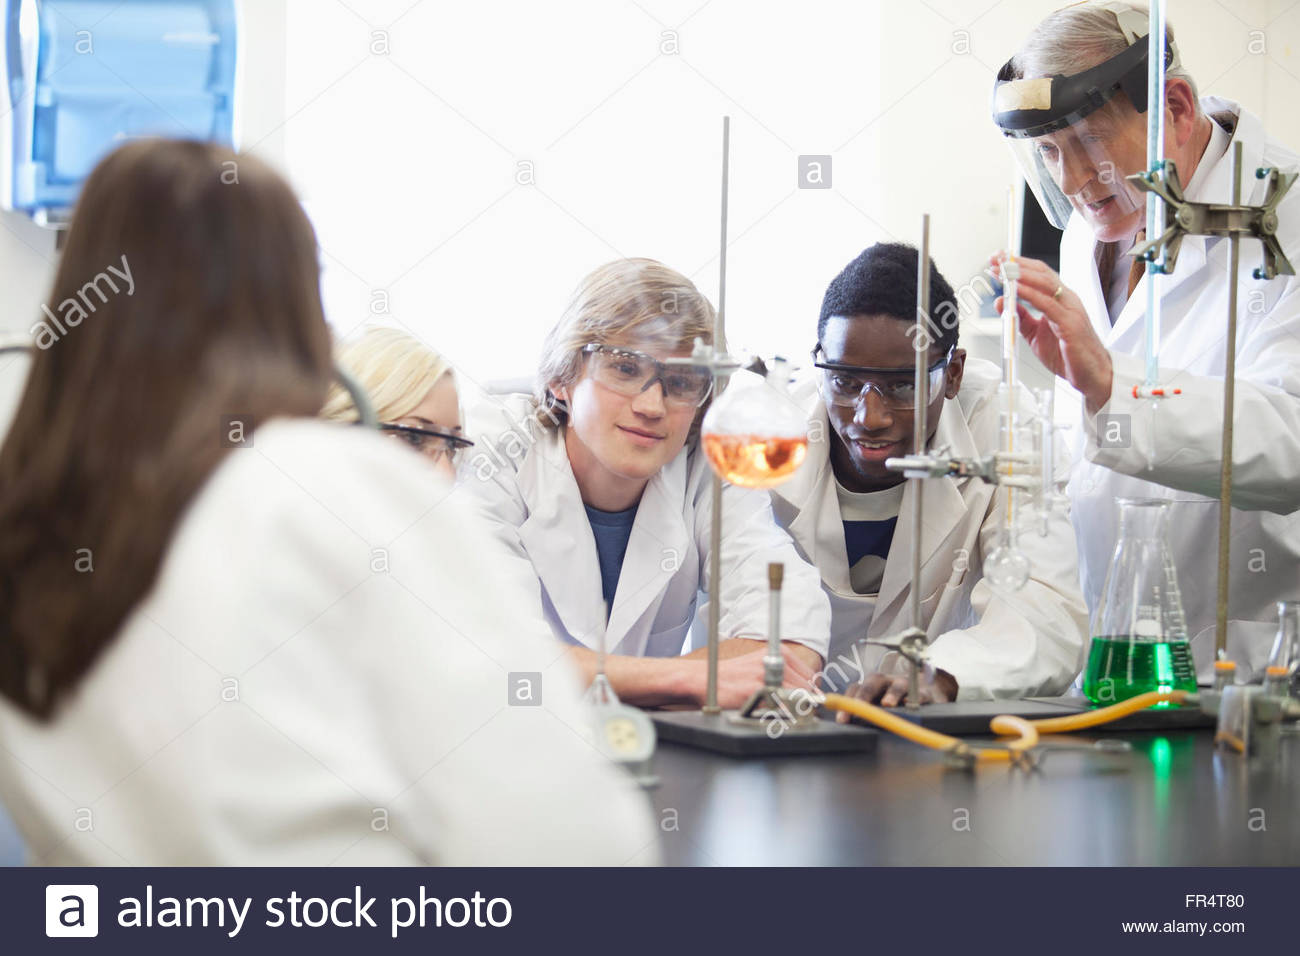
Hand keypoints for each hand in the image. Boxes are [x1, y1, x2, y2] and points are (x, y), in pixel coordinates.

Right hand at [707, 646, 817, 709]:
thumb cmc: (733, 675)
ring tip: (779, 712)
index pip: (810, 677)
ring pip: (796, 698)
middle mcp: (774, 661)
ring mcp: (765, 676)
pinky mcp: (756, 691)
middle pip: (806, 689)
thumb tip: (810, 691)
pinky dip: (778, 714)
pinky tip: (766, 713)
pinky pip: (779, 707)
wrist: (705, 678)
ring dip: (793, 710)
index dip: (810, 694)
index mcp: (779, 652)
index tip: (807, 703)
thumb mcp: (762, 664)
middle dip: (804, 703)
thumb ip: (786, 674)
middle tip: (794, 712)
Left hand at [834, 668, 957, 718]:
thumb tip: (838, 724)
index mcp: (870, 686)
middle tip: (858, 708)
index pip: (855, 689)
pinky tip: (910, 705)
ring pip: (897, 685)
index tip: (842, 720)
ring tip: (887, 704)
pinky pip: (919, 693)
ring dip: (891, 693)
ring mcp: (904, 685)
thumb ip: (860, 714)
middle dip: (864, 696)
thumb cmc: (892, 703)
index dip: (846, 703)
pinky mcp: (923, 693)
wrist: (922, 693)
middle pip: (872, 683)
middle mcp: (886, 682)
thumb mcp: (875, 706)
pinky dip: (915, 697)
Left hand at [990, 253, 1113, 415]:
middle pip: (1041, 273)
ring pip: (1045, 283)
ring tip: (1002, 270)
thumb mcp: (1035, 333)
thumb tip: (1001, 301)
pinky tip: (1016, 289)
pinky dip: (1030, 294)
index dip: (1018, 264)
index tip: (997, 258)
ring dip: (1020, 275)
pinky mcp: (1070, 323)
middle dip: (1015, 264)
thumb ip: (1020, 317)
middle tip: (994, 259)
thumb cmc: (1067, 354)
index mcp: (1060, 299)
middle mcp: (1067, 299)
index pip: (1038, 274)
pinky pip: (1047, 304)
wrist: (1090, 374)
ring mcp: (1070, 309)